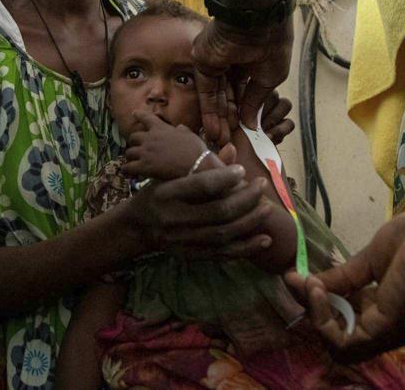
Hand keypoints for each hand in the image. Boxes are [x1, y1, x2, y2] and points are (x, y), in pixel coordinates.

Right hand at [121, 163, 274, 257]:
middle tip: (261, 186)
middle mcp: (173, 219)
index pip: (200, 186)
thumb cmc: (157, 194)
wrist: (137, 228)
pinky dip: (246, 248)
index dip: (225, 178)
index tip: (243, 170)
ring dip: (250, 222)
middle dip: (245, 199)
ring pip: (223, 234)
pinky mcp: (191, 255)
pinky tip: (264, 240)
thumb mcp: (169, 175)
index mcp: (167, 194)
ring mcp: (182, 240)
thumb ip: (200, 166)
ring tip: (267, 209)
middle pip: (217, 211)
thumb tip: (232, 149)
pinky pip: (222, 254)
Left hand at [123, 111, 208, 180]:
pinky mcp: (144, 166)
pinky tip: (128, 173)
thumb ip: (181, 130)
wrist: (196, 165)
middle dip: (134, 142)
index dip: (138, 115)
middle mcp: (150, 138)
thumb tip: (179, 127)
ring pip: (129, 152)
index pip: (146, 118)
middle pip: (133, 137)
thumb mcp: (189, 134)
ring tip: (133, 161)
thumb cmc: (195, 149)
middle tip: (137, 147)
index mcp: (160, 128)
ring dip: (131, 157)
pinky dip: (127, 170)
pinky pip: (128, 167)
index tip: (134, 113)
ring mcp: (145, 152)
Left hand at [193, 16, 293, 145]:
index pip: (244, 92)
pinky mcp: (202, 63)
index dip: (244, 113)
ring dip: (218, 118)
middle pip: (228, 97)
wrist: (256, 21)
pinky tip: (213, 128)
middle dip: (229, 120)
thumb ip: (256, 101)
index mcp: (250, 63)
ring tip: (221, 140)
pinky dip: (209, 109)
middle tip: (229, 141)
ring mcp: (215, 63)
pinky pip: (205, 90)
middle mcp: (231, 63)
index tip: (244, 132)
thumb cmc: (272, 46)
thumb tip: (250, 124)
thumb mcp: (270, 78)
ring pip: (216, 96)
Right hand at [284, 210, 404, 361]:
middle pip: (337, 335)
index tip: (298, 275)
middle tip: (295, 280)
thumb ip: (345, 275)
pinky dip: (324, 320)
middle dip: (310, 309)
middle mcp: (386, 327)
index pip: (343, 318)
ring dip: (315, 316)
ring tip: (308, 285)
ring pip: (339, 347)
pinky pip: (344, 343)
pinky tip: (318, 290)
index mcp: (384, 309)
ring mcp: (388, 332)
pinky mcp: (387, 329)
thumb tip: (310, 280)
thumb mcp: (372, 258)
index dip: (318, 300)